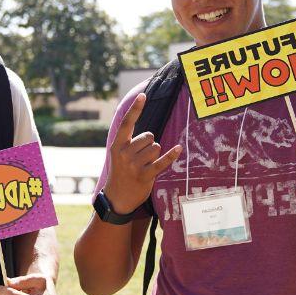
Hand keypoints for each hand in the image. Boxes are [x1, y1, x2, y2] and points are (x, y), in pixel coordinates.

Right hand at [103, 94, 182, 213]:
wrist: (117, 198)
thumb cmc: (121, 173)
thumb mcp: (118, 155)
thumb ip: (129, 142)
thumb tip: (148, 132)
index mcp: (117, 146)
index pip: (127, 123)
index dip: (135, 109)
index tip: (143, 96)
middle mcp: (124, 153)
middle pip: (149, 136)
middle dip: (150, 144)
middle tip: (141, 158)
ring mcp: (134, 165)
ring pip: (156, 148)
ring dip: (155, 155)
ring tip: (145, 166)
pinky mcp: (145, 176)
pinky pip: (162, 162)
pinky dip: (171, 156)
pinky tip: (178, 149)